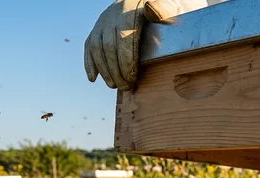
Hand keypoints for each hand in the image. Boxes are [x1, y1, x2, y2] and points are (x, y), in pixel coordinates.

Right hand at [85, 0, 214, 89]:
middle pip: (108, 44)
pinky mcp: (98, 28)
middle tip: (125, 86)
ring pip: (96, 46)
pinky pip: (89, 45)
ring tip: (114, 85)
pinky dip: (89, 62)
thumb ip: (162, 9)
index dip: (126, 59)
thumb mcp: (169, 7)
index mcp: (129, 11)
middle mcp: (112, 15)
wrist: (151, 3)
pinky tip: (93, 78)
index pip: (123, 37)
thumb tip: (151, 10)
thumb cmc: (166, 11)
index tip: (132, 77)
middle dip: (115, 69)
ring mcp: (103, 21)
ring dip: (103, 69)